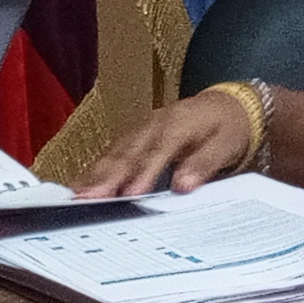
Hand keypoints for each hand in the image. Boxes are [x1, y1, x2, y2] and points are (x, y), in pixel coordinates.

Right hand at [80, 92, 256, 195]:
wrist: (225, 104)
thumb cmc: (226, 127)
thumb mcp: (226, 144)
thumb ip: (203, 163)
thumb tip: (183, 185)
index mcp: (177, 126)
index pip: (157, 153)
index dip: (142, 174)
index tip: (131, 193)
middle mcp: (153, 126)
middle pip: (127, 154)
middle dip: (106, 177)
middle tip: (87, 198)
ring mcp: (141, 131)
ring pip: (115, 154)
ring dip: (95, 176)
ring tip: (77, 196)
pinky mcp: (134, 138)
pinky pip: (113, 155)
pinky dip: (97, 172)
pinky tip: (82, 187)